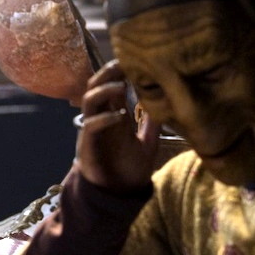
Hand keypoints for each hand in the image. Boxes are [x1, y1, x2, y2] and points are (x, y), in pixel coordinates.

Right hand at [75, 60, 160, 191]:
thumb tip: (165, 102)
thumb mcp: (148, 142)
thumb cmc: (130, 168)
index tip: (134, 60)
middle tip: (122, 64)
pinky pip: (91, 126)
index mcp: (115, 115)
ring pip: (89, 101)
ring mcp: (94, 130)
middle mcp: (102, 118)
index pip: (112, 85)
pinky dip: (105, 118)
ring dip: (103, 90)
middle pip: (96, 86)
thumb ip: (152, 123)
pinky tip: (121, 116)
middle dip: (107, 73)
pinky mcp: (89, 145)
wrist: (119, 195)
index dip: (119, 71)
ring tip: (120, 86)